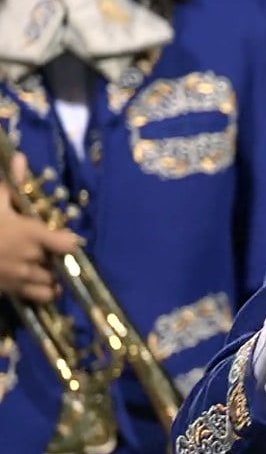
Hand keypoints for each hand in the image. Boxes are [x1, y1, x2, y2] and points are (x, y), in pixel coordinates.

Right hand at [0, 153, 79, 302]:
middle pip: (59, 263)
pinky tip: (36, 283)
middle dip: (55, 258)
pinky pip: (39, 297)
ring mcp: (20, 278)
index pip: (68, 244)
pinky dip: (43, 292)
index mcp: (30, 235)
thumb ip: (12, 182)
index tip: (63, 237)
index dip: (68, 241)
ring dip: (51, 276)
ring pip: (51, 282)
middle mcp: (30, 258)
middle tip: (47, 251)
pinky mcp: (10, 291)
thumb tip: (21, 156)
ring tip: (42, 267)